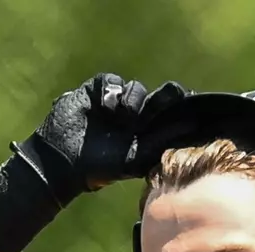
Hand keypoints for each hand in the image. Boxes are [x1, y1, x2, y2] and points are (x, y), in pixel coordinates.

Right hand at [15, 73, 187, 203]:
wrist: (63, 161)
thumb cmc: (101, 168)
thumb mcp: (136, 160)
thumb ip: (161, 141)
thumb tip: (190, 124)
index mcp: (149, 133)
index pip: (172, 114)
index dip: (181, 107)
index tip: (187, 105)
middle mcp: (137, 116)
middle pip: (160, 96)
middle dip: (166, 95)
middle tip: (170, 95)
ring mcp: (117, 103)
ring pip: (136, 88)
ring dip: (133, 98)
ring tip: (123, 115)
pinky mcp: (96, 91)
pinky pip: (112, 81)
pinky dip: (111, 90)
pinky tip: (105, 106)